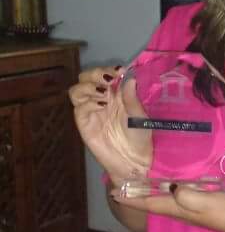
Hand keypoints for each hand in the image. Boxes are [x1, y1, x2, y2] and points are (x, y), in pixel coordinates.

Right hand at [69, 65, 151, 183]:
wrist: (134, 162)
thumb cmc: (140, 138)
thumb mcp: (140, 117)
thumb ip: (132, 99)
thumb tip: (130, 78)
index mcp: (115, 94)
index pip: (105, 74)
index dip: (109, 69)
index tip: (120, 70)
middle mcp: (100, 99)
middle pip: (86, 78)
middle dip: (95, 74)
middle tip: (109, 79)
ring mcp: (90, 111)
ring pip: (77, 90)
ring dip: (89, 86)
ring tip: (104, 92)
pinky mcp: (84, 124)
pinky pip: (79, 108)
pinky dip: (88, 102)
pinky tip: (101, 104)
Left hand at [109, 182, 224, 231]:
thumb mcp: (205, 200)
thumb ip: (187, 195)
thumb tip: (172, 188)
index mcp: (177, 208)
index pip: (148, 203)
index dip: (130, 198)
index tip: (113, 192)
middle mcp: (179, 210)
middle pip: (151, 202)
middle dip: (135, 195)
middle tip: (120, 185)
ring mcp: (188, 209)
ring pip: (160, 200)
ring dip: (146, 193)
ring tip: (136, 184)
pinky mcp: (197, 205)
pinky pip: (173, 197)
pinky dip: (162, 190)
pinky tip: (165, 184)